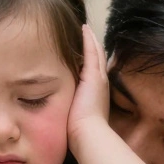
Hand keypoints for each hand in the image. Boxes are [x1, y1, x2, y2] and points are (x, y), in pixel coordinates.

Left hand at [68, 24, 109, 141]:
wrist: (88, 134)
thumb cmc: (79, 132)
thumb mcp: (76, 115)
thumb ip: (71, 108)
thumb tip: (63, 110)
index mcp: (97, 93)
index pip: (94, 72)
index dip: (91, 61)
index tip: (86, 51)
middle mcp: (101, 83)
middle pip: (99, 59)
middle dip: (93, 47)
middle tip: (88, 34)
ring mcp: (99, 78)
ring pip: (97, 53)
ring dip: (91, 40)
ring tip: (86, 29)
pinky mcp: (93, 75)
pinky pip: (92, 52)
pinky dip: (89, 39)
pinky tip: (84, 28)